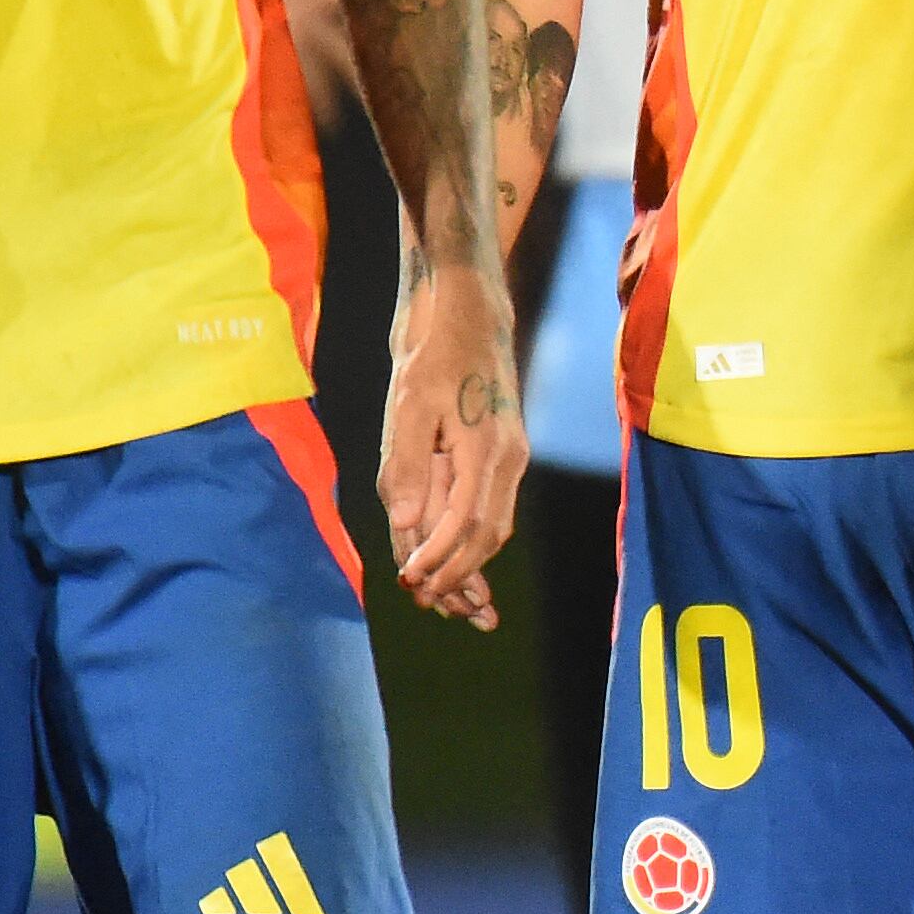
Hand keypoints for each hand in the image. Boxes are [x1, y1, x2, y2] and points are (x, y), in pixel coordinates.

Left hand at [380, 262, 526, 628]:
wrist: (465, 310)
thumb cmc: (433, 349)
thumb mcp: (408, 402)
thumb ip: (406, 465)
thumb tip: (407, 523)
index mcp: (488, 450)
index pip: (466, 523)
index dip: (439, 560)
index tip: (411, 583)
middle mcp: (506, 459)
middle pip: (486, 534)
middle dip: (458, 574)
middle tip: (426, 603)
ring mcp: (507, 456)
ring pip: (492, 526)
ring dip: (471, 566)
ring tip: (455, 604)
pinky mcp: (496, 451)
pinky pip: (489, 508)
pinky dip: (473, 541)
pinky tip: (459, 560)